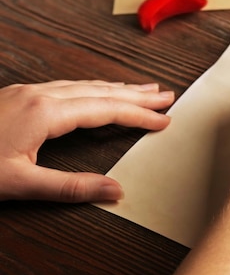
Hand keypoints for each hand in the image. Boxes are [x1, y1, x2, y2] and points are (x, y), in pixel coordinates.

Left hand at [0, 80, 173, 202]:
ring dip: (117, 87)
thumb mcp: (19, 184)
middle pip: (100, 90)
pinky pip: (68, 86)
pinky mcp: (18, 95)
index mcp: (45, 112)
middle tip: (165, 94)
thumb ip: (70, 187)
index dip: (139, 115)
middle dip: (136, 93)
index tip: (164, 119)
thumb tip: (115, 190)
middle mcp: (40, 94)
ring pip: (84, 84)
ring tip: (142, 89)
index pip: (106, 110)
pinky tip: (96, 92)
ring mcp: (27, 91)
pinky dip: (93, 88)